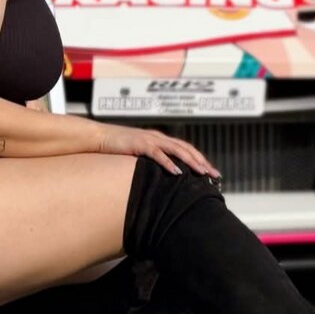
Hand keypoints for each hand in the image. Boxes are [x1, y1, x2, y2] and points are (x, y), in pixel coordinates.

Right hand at [95, 123, 220, 178]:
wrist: (100, 136)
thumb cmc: (118, 148)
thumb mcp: (139, 155)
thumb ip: (152, 161)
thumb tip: (165, 177)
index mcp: (160, 140)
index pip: (186, 149)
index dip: (200, 159)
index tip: (211, 172)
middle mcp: (158, 138)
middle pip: (186, 149)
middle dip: (202, 162)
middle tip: (214, 175)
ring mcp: (150, 140)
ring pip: (176, 150)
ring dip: (190, 161)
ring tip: (201, 172)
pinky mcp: (140, 144)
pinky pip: (157, 154)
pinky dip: (168, 162)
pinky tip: (177, 172)